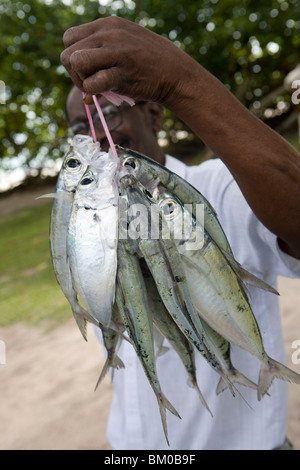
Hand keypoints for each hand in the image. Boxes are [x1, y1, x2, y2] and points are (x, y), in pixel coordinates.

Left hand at [61, 16, 196, 106]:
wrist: (176, 74)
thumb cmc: (149, 65)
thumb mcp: (124, 49)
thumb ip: (102, 62)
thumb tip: (84, 95)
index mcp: (107, 24)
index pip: (69, 38)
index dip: (74, 58)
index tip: (88, 71)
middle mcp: (108, 33)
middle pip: (68, 53)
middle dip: (75, 74)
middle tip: (91, 83)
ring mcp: (115, 51)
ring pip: (74, 63)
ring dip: (81, 82)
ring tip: (98, 88)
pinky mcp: (121, 73)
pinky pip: (91, 84)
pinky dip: (92, 92)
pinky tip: (105, 92)